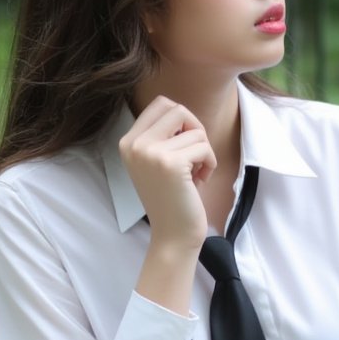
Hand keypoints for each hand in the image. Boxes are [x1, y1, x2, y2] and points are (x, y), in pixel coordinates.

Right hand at [119, 96, 215, 251]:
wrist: (172, 235)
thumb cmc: (171, 198)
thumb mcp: (155, 161)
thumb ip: (162, 135)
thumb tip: (182, 111)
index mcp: (128, 142)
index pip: (160, 103)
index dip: (182, 119)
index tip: (184, 143)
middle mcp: (134, 144)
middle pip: (177, 108)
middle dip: (195, 129)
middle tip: (196, 154)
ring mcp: (150, 153)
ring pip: (195, 130)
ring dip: (204, 151)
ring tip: (196, 173)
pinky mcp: (171, 164)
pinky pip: (204, 147)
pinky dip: (210, 163)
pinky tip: (200, 181)